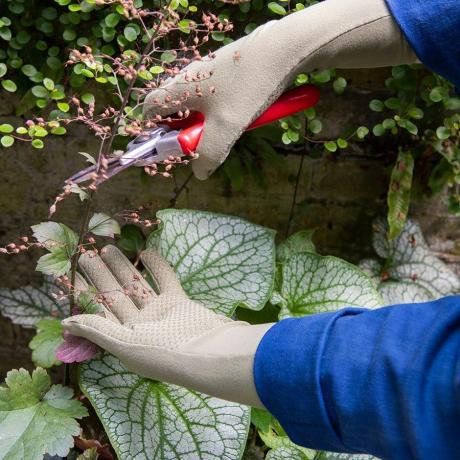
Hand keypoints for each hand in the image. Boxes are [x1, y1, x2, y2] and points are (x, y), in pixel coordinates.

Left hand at [62, 245, 271, 406]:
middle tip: (88, 254)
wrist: (206, 351)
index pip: (101, 312)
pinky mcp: (179, 302)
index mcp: (125, 339)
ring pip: (138, 285)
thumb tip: (66, 324)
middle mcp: (141, 326)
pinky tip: (145, 252)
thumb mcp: (124, 344)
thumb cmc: (162, 353)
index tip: (75, 274)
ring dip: (125, 267)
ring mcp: (161, 313)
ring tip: (109, 248)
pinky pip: (165, 280)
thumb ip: (97, 330)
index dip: (87, 293)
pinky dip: (157, 266)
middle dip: (102, 276)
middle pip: (117, 296)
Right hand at [144, 0, 417, 178]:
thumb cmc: (254, 82)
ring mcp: (215, 76)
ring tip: (233, 131)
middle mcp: (194, 78)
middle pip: (174, 114)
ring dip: (211, 129)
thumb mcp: (229, 126)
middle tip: (202, 149)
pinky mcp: (236, 75)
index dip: (150, 136)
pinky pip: (224, 103)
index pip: (148, 113)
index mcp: (181, 87)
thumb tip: (200, 175)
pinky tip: (248, 117)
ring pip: (202, 111)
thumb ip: (208, 154)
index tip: (162, 154)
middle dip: (185, 136)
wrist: (293, 46)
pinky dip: (229, 117)